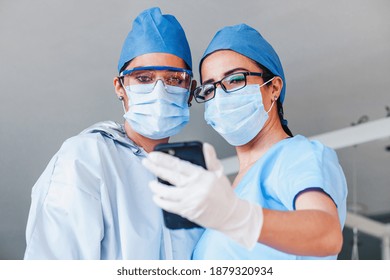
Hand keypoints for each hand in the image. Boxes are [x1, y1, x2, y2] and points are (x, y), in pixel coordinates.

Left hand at [142, 143, 262, 248]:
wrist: (230, 215)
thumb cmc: (224, 194)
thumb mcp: (219, 173)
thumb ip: (210, 159)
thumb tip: (205, 146)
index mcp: (202, 175)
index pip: (179, 165)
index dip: (164, 159)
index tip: (153, 155)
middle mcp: (195, 187)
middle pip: (170, 176)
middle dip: (155, 168)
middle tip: (145, 162)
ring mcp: (190, 200)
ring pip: (167, 193)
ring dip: (156, 187)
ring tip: (151, 183)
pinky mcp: (187, 212)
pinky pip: (169, 206)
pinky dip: (161, 201)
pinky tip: (156, 197)